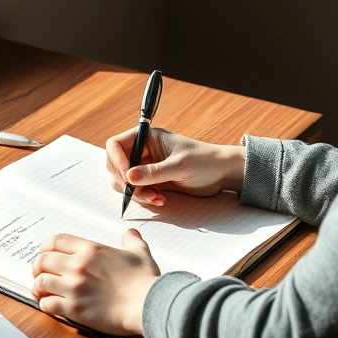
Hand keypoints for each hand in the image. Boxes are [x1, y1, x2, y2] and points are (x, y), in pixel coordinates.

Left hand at [32, 229, 159, 335]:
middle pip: (42, 260)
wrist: (147, 304)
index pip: (56, 241)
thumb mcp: (140, 253)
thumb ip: (132, 241)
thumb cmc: (145, 280)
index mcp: (91, 249)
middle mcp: (78, 266)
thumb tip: (130, 233)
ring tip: (43, 291)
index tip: (46, 254)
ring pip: (40, 282)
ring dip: (39, 286)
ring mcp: (73, 287)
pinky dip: (45, 304)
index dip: (46, 247)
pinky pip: (47, 304)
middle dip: (38, 267)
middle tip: (42, 273)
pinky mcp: (73, 308)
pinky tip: (51, 305)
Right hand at [106, 127, 245, 206]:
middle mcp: (143, 151)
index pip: (115, 145)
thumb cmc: (204, 161)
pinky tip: (160, 200)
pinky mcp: (152, 181)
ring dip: (135, 193)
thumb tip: (128, 177)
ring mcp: (146, 167)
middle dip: (126, 182)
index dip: (117, 161)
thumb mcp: (179, 166)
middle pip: (115, 165)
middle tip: (143, 193)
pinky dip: (144, 198)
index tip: (128, 177)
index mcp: (147, 137)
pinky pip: (137, 191)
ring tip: (156, 198)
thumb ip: (154, 172)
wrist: (222, 173)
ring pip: (124, 181)